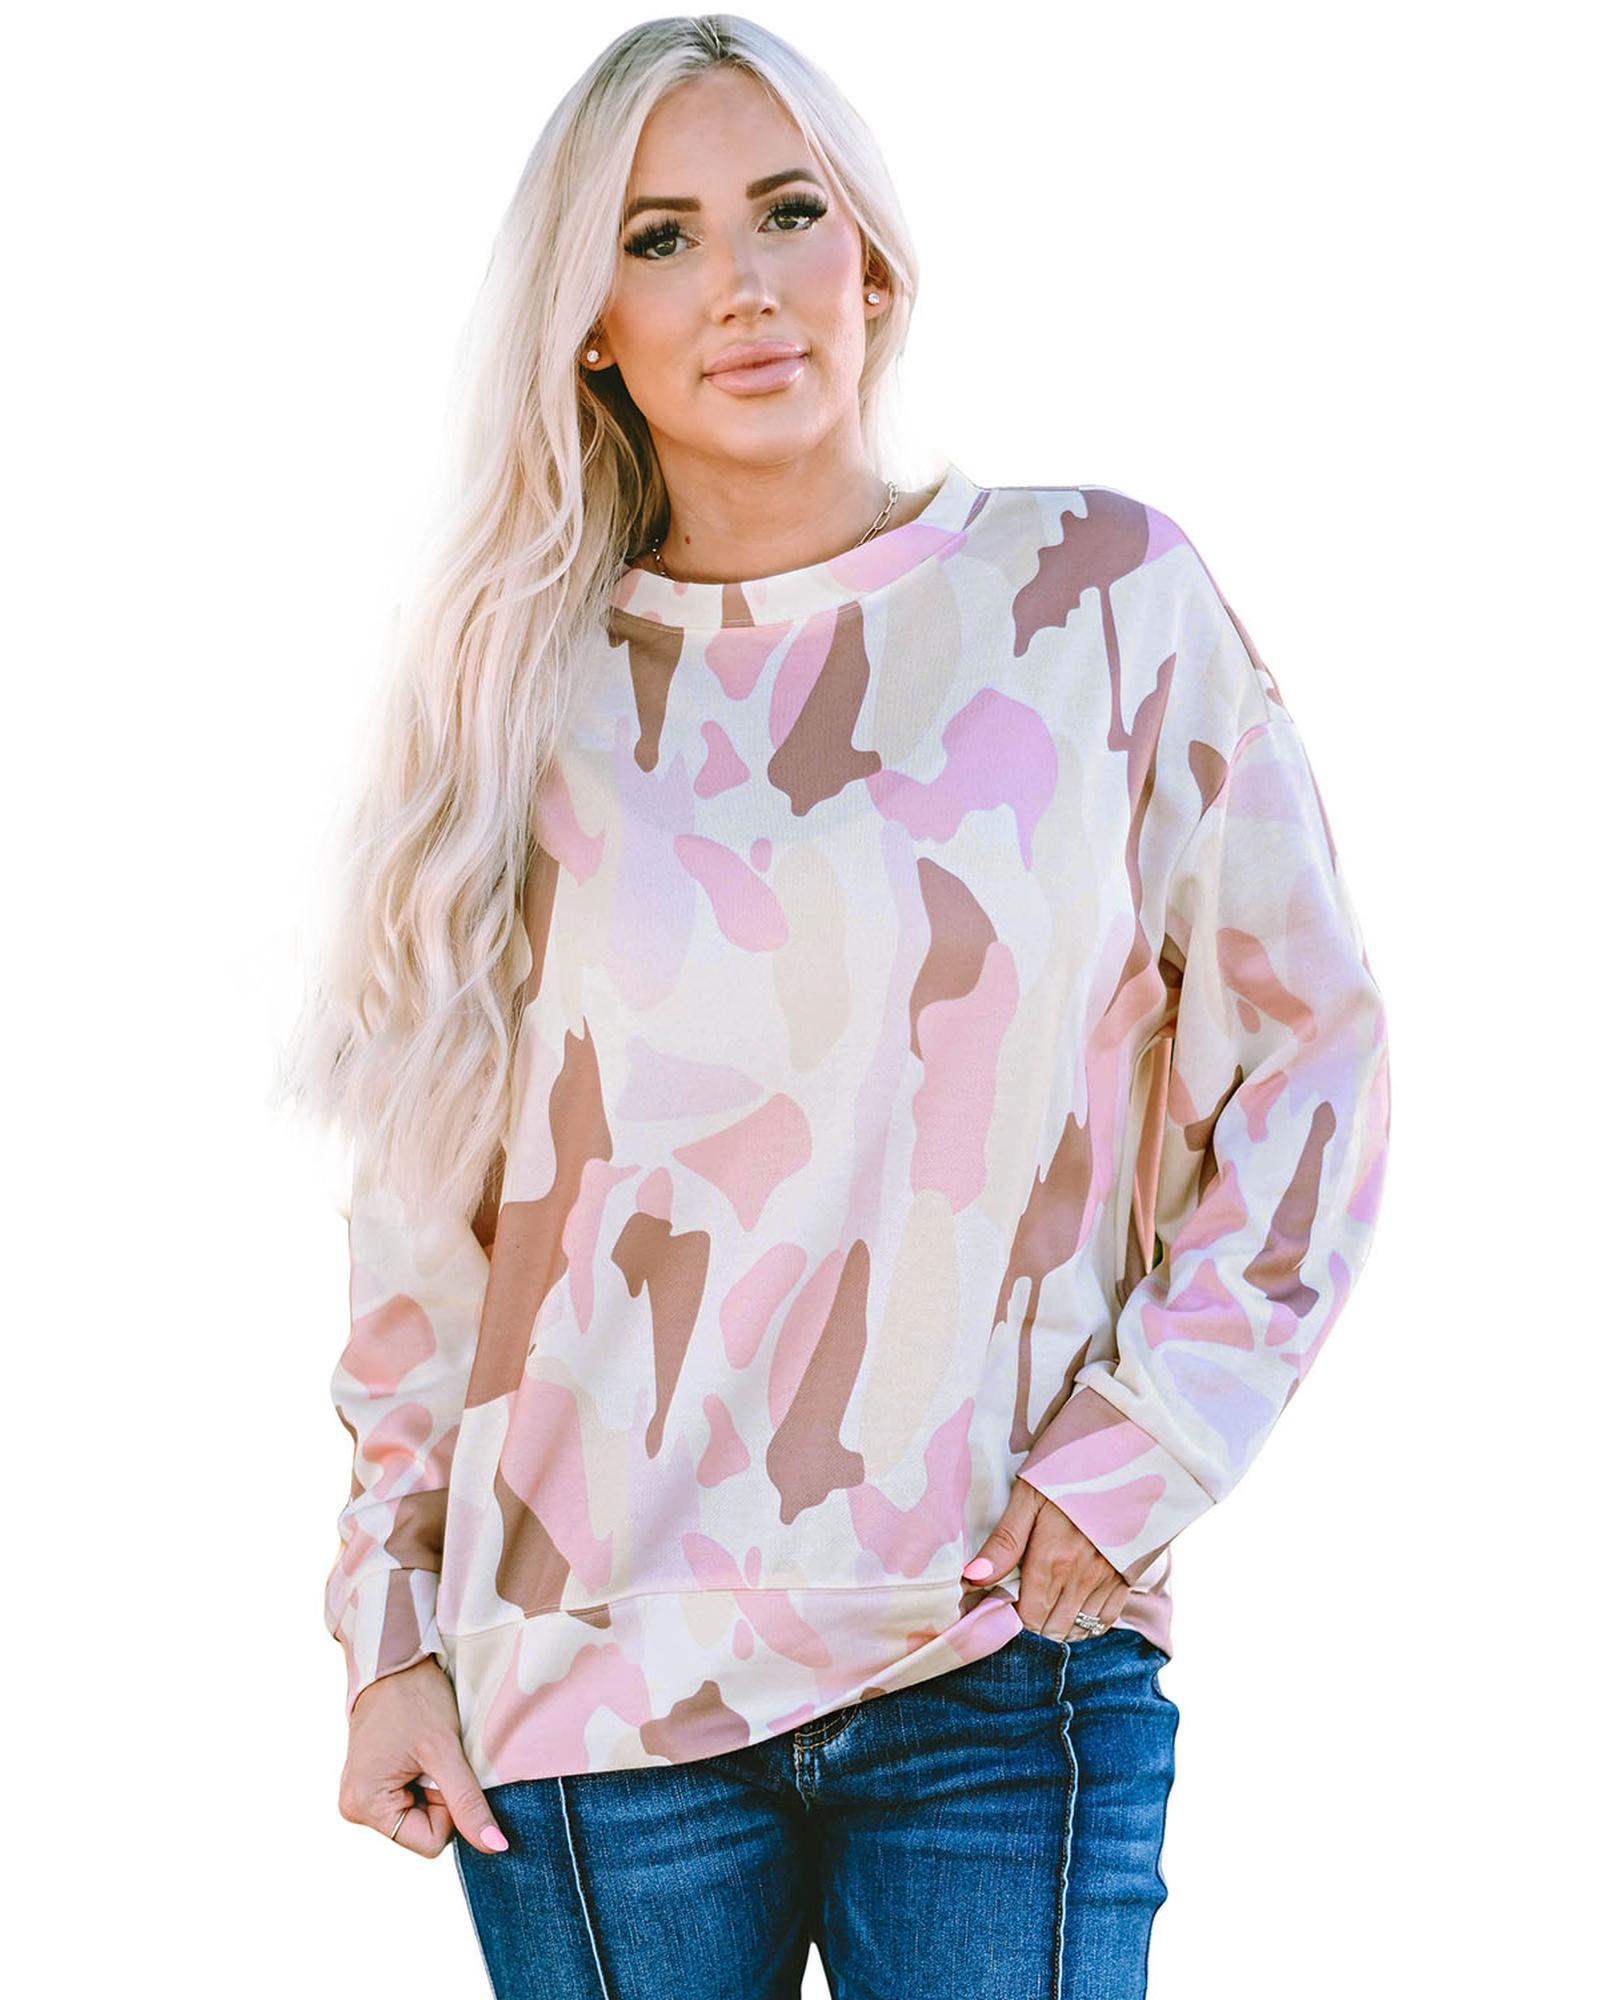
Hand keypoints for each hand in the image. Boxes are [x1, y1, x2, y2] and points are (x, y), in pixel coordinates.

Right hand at [339, 1657, 508, 1857]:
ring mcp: (361, 1795)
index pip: (430, 1842)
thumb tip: (495, 1847)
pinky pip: (410, 1797)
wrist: (394, 1660)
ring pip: (419, 1814)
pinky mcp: (370, 1782)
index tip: (443, 1769)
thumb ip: (468, 1802)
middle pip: (422, 1830)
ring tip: (423, 1750)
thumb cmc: (414, 1698)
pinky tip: (416, 1751)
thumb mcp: (445, 1751)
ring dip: (432, 1786)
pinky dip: (423, 1778)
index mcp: (364, 1807)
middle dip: (439, 1796)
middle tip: (432, 1755)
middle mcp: (355, 1808)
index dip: (449, 1809)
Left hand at [963, 1480, 1131, 1640]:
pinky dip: (1088, 1624)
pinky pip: (1106, 1620)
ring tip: (1045, 1609)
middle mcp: (1079, 1579)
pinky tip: (1074, 1610)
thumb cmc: (1072, 1468)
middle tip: (1022, 1606)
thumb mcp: (1031, 1495)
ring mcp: (1107, 1580)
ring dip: (1058, 1627)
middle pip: (1050, 1629)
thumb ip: (1005, 1541)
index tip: (1002, 1604)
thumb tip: (972, 1578)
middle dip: (1032, 1625)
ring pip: (1078, 1630)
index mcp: (1050, 1560)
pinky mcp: (1129, 1576)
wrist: (1130, 1453)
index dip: (1011, 1618)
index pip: (1026, 1619)